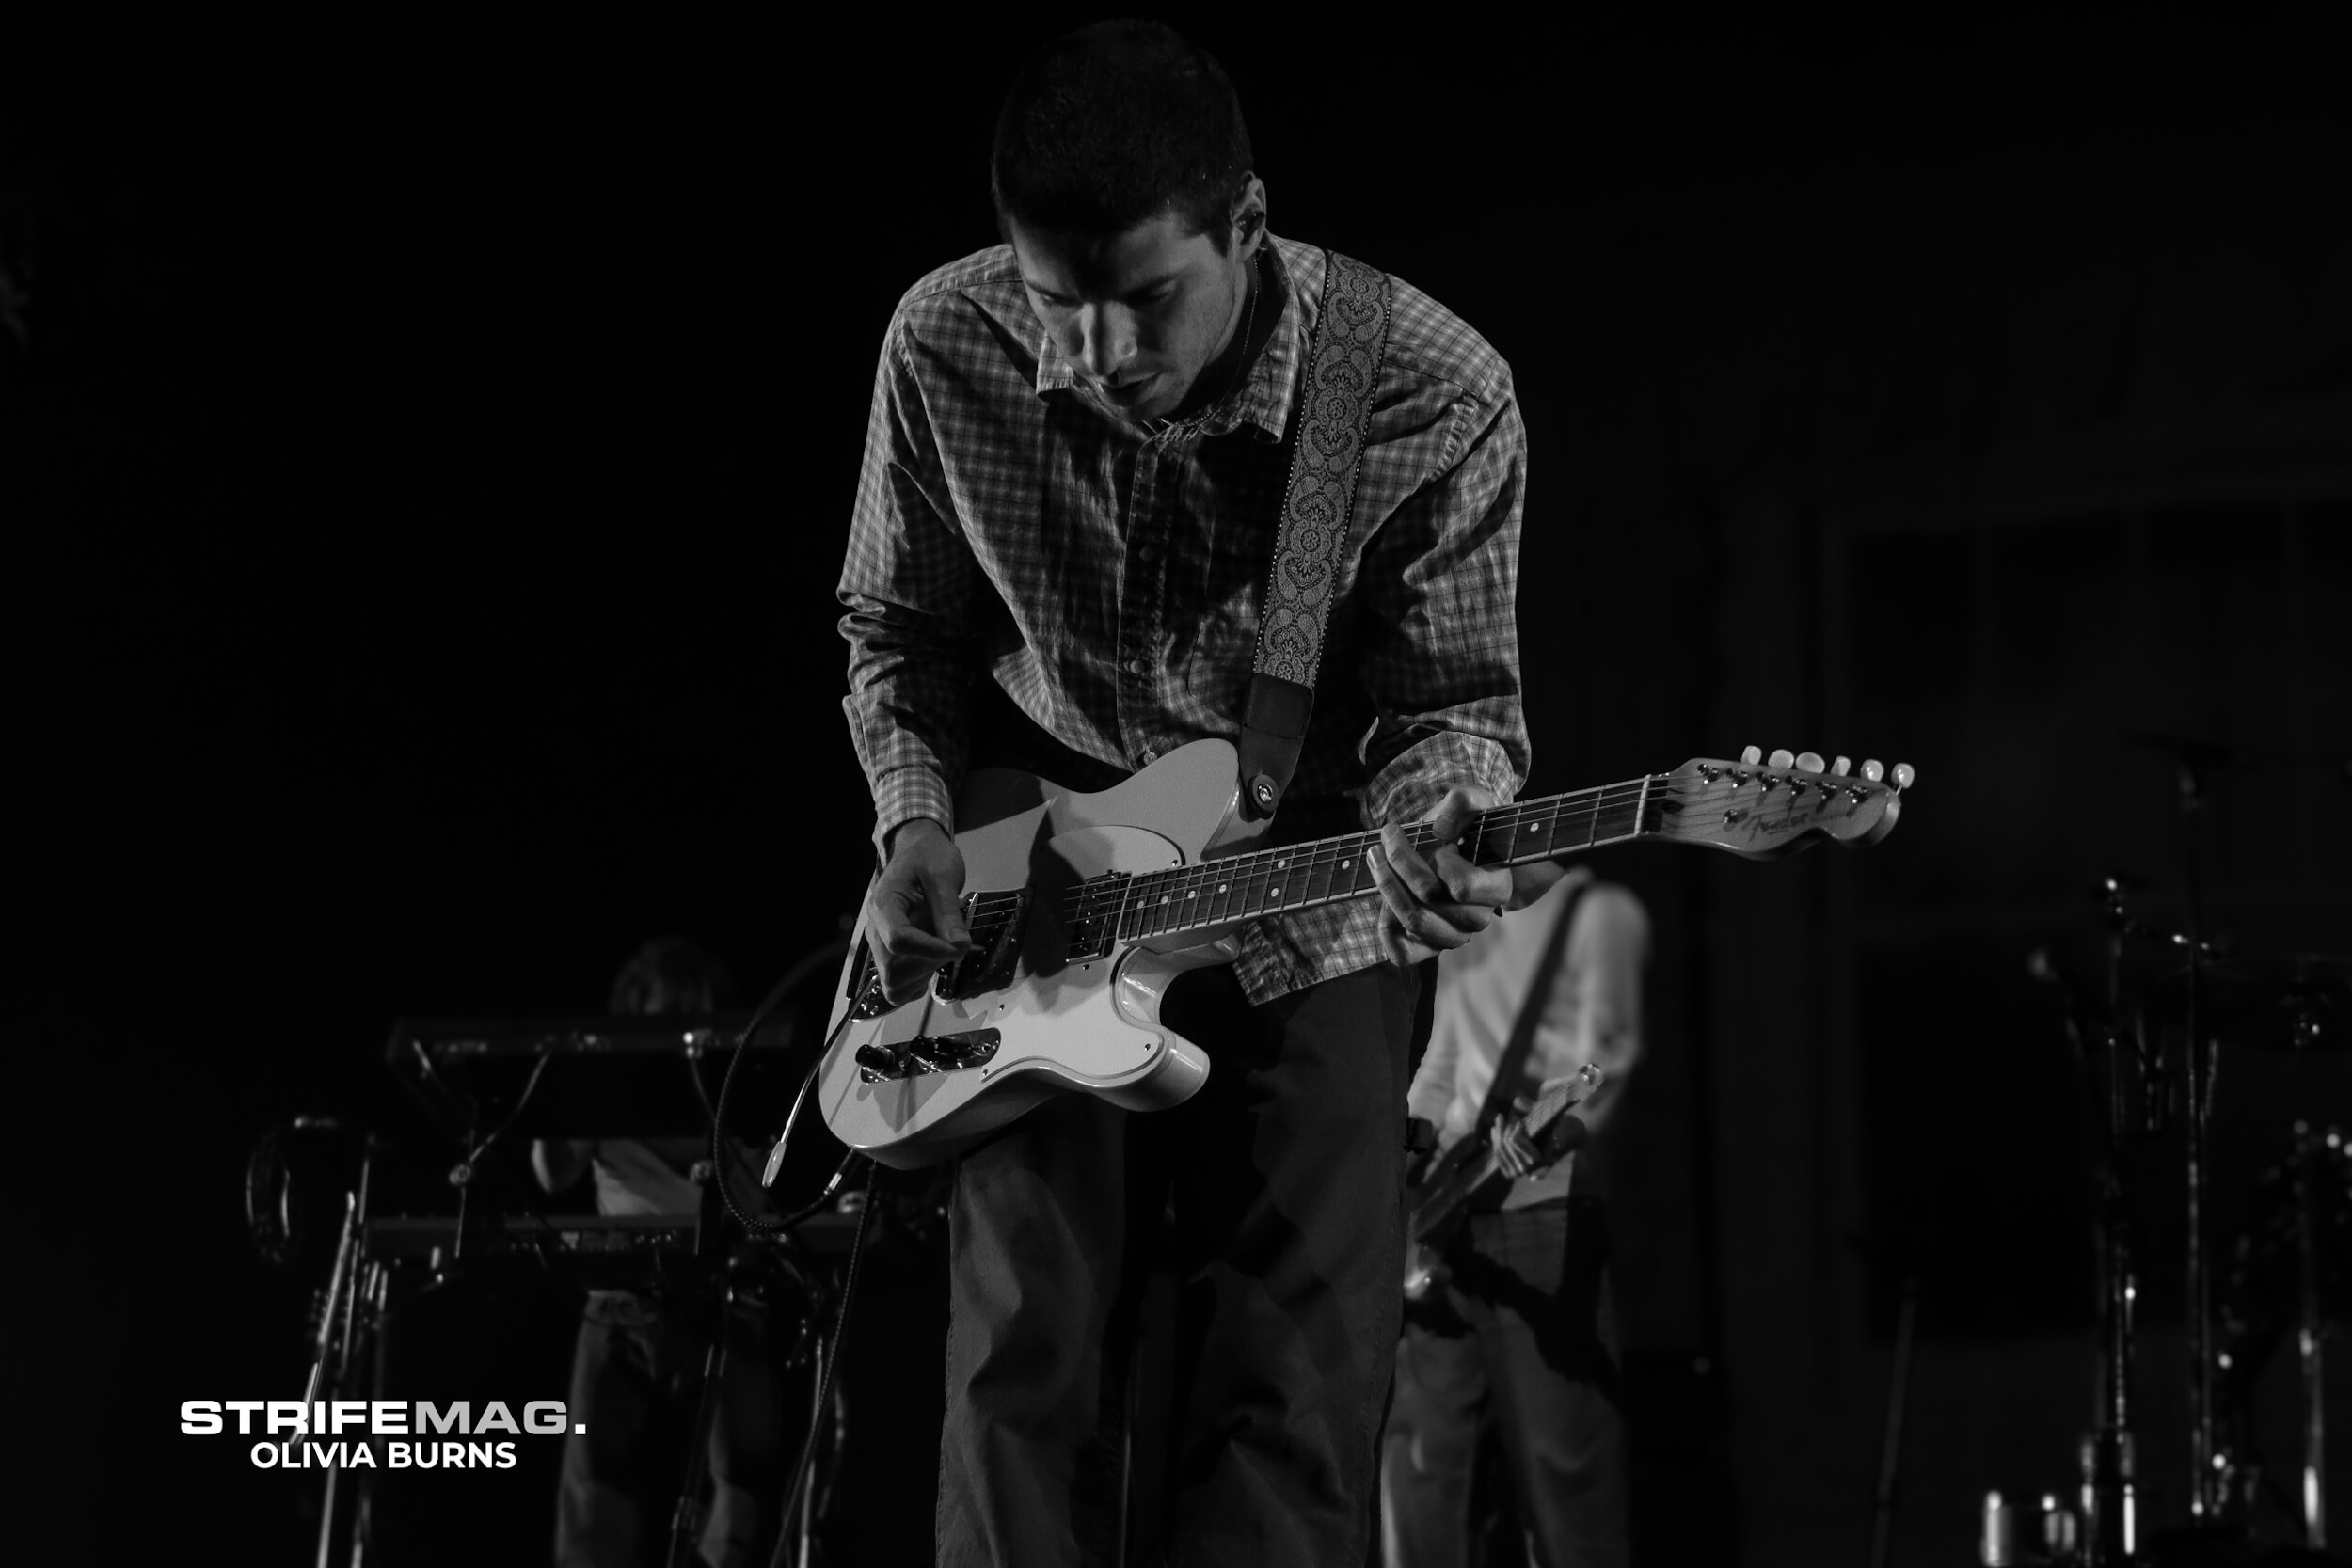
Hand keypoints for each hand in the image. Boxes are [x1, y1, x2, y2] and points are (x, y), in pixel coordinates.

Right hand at [866, 818, 972, 1004]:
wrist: (918, 853)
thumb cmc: (929, 859)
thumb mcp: (943, 877)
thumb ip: (949, 913)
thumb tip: (960, 946)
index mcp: (884, 906)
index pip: (898, 940)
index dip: (931, 950)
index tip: (959, 946)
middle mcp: (876, 930)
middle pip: (892, 971)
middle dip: (928, 965)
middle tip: (951, 944)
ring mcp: (880, 945)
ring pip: (894, 985)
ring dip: (924, 976)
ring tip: (941, 949)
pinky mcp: (890, 956)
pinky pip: (898, 987)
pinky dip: (918, 983)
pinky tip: (934, 960)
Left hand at [1366, 787, 1511, 965]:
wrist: (1457, 851)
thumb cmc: (1466, 828)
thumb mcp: (1472, 804)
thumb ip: (1464, 803)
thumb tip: (1441, 827)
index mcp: (1496, 888)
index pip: (1461, 887)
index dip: (1439, 859)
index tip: (1432, 833)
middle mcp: (1478, 919)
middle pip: (1427, 899)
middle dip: (1400, 862)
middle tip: (1388, 836)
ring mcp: (1453, 937)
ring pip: (1411, 921)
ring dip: (1386, 885)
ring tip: (1377, 857)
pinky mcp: (1428, 949)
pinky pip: (1402, 953)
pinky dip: (1386, 928)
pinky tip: (1382, 901)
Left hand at [1493, 1099, 1542, 1177]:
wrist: (1551, 1148)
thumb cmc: (1549, 1130)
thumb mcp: (1546, 1118)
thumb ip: (1534, 1109)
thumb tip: (1517, 1100)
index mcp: (1538, 1159)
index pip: (1514, 1139)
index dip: (1516, 1128)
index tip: (1520, 1121)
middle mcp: (1526, 1170)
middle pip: (1505, 1142)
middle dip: (1506, 1127)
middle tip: (1507, 1116)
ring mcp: (1516, 1173)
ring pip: (1499, 1147)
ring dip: (1499, 1130)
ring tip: (1500, 1118)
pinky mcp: (1508, 1173)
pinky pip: (1497, 1153)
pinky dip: (1495, 1139)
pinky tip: (1495, 1129)